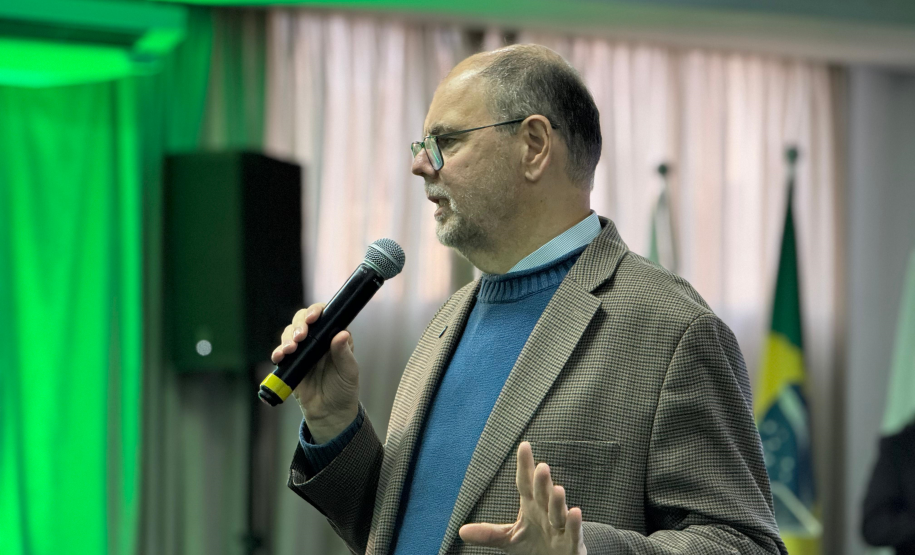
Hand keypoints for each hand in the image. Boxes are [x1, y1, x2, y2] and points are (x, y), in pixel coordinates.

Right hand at [271, 303, 359, 442]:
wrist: (329, 412)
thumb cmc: (344, 389)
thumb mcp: (348, 371)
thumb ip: (343, 353)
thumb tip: (342, 334)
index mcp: (333, 337)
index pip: (324, 316)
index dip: (316, 312)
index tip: (313, 318)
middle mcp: (317, 340)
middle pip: (302, 320)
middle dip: (298, 325)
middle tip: (300, 337)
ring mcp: (302, 350)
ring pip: (289, 333)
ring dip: (287, 338)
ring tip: (290, 350)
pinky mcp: (291, 363)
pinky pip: (280, 352)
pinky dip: (277, 352)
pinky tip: (279, 357)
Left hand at [459, 442, 586, 554]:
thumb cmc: (535, 545)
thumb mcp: (509, 538)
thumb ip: (488, 533)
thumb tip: (461, 531)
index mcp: (531, 507)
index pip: (525, 484)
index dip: (525, 466)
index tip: (524, 446)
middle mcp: (547, 512)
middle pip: (543, 495)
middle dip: (542, 483)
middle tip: (541, 467)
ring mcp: (560, 527)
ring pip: (559, 512)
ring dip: (558, 501)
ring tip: (557, 488)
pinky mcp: (572, 543)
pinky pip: (573, 532)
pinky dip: (575, 523)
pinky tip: (575, 511)